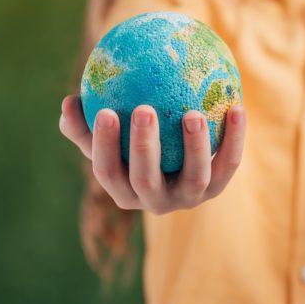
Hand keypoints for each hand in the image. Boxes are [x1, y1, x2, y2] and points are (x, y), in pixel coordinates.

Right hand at [59, 95, 245, 213]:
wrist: (180, 162)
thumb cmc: (133, 143)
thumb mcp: (109, 136)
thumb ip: (87, 123)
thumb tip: (67, 102)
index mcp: (122, 190)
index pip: (107, 171)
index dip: (104, 146)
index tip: (104, 111)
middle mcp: (154, 201)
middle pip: (145, 179)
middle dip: (142, 147)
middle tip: (143, 109)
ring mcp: (189, 198)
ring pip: (194, 177)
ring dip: (194, 146)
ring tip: (192, 114)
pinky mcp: (217, 188)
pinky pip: (228, 162)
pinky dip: (234, 138)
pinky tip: (236, 107)